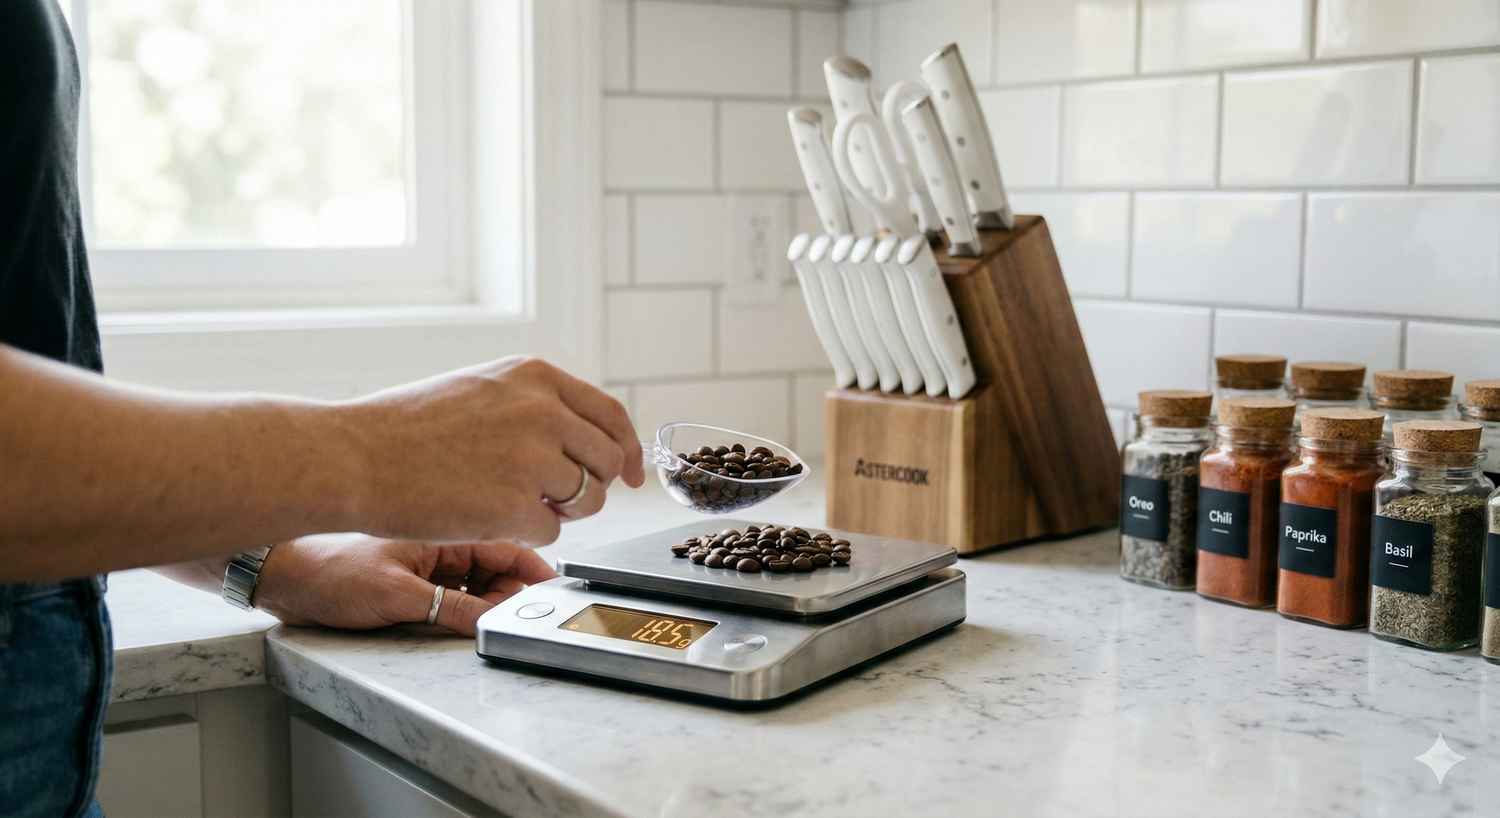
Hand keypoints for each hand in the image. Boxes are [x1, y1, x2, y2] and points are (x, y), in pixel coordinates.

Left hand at [253, 533, 557, 635]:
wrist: (277, 573)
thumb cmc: (326, 569)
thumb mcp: (395, 596)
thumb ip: (451, 610)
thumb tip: (496, 622)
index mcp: (442, 528)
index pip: (506, 546)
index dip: (531, 571)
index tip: (551, 592)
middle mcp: (439, 538)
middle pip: (496, 568)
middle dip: (511, 593)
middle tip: (516, 620)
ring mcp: (426, 558)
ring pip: (476, 582)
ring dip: (486, 602)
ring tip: (489, 623)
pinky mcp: (411, 576)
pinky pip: (453, 592)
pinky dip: (464, 606)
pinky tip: (463, 622)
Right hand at [342, 356, 644, 545]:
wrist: (352, 456)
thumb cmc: (405, 428)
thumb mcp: (481, 388)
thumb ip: (535, 404)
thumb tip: (584, 437)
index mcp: (536, 377)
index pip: (610, 415)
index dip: (627, 449)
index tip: (631, 474)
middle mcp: (543, 410)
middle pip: (608, 461)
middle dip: (592, 486)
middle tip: (557, 498)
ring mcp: (532, 458)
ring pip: (588, 499)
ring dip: (560, 511)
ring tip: (507, 502)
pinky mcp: (515, 505)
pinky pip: (552, 531)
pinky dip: (527, 533)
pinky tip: (486, 516)